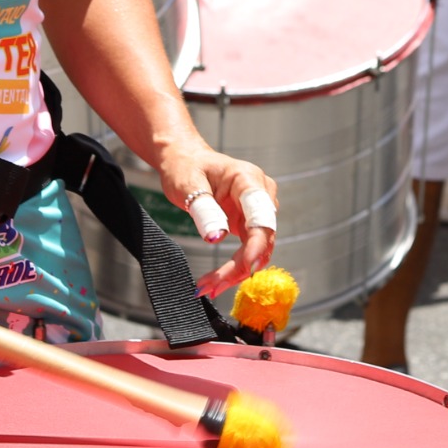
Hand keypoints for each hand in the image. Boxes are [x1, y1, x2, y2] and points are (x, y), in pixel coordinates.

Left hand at [151, 136, 278, 298]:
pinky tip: (214, 281)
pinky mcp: (250, 223)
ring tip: (207, 287)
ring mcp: (258, 210)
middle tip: (210, 286)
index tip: (247, 267)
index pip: (261, 215)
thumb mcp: (188, 185)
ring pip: (257, 250)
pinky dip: (233, 267)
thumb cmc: (186, 167)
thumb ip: (205, 210)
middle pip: (261, 239)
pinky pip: (248, 251)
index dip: (257, 244)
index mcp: (249, 179)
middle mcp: (261, 195)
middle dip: (239, 266)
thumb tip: (216, 238)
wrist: (186, 160)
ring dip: (235, 272)